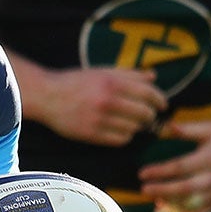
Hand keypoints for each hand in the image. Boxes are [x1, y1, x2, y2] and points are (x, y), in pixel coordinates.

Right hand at [25, 64, 165, 145]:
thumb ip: (129, 74)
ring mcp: (99, 119)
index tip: (163, 105)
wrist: (47, 96)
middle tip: (147, 116)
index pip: (147, 93)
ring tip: (129, 122)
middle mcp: (107, 100)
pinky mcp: (91, 134)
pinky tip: (119, 130)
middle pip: (144, 114)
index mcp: (112, 82)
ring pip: (133, 129)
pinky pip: (120, 140)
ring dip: (136, 127)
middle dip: (149, 116)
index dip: (160, 100)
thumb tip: (153, 77)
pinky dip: (124, 136)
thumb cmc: (76, 82)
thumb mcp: (102, 72)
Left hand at [136, 120, 210, 211]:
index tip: (142, 173)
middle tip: (143, 190)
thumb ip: (189, 129)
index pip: (181, 167)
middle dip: (162, 190)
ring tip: (155, 202)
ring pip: (192, 204)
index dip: (160, 171)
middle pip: (185, 188)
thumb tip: (166, 127)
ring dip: (171, 205)